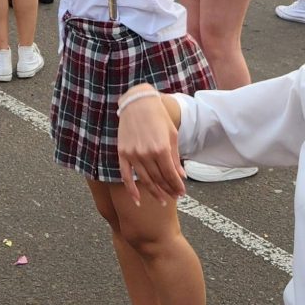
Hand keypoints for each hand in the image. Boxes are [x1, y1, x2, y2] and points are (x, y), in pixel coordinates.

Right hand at [114, 89, 184, 204]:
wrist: (138, 103)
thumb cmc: (158, 117)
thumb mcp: (172, 135)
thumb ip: (175, 157)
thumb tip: (181, 175)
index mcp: (161, 148)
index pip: (170, 174)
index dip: (177, 186)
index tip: (182, 193)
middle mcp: (146, 154)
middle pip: (159, 179)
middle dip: (168, 190)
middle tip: (174, 197)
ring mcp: (133, 155)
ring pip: (145, 180)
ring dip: (155, 192)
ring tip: (162, 200)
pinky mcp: (123, 154)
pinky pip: (126, 176)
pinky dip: (131, 190)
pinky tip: (138, 200)